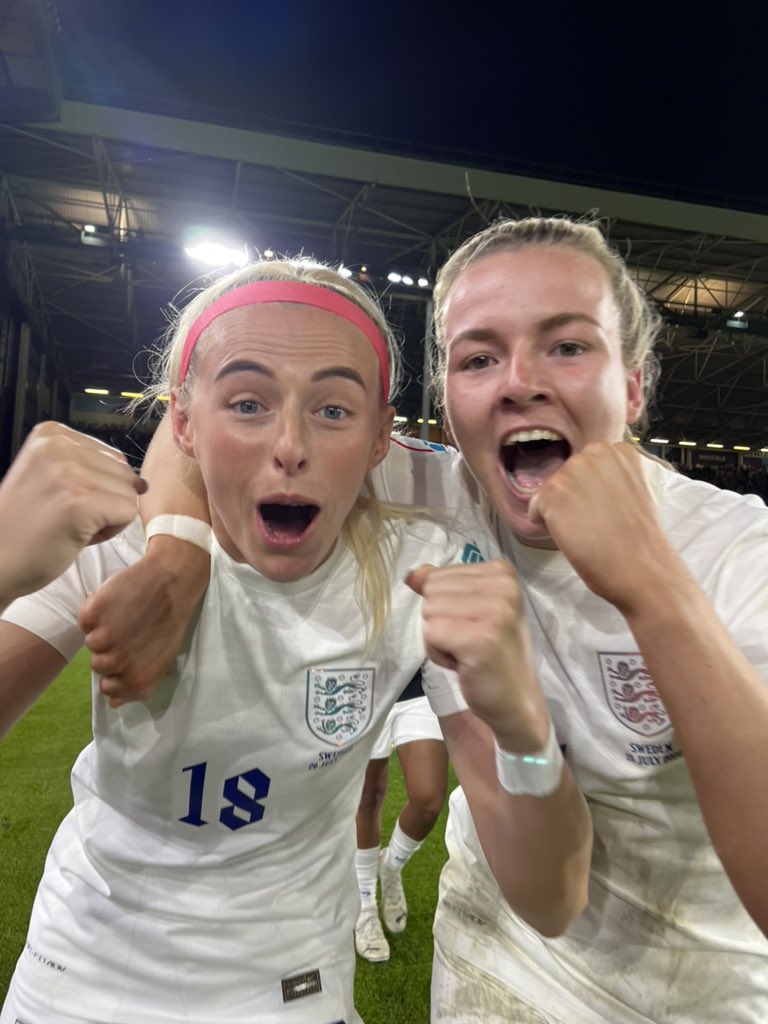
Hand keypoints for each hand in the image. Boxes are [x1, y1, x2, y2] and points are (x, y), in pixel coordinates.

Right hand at [0, 422, 144, 609]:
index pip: (113, 457)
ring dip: (107, 518)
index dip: (97, 487)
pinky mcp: (80, 501)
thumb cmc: (26, 527)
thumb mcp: (50, 477)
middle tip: (64, 517)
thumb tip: (143, 482)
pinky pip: (128, 513)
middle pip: (124, 473)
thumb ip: (89, 468)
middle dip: (105, 501)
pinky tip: (76, 536)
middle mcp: (58, 445)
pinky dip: (109, 531)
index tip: (61, 500)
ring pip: (129, 494)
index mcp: (51, 434)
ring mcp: (68, 472)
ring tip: (68, 526)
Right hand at [79, 537, 208, 705]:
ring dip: (102, 631)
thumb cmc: (171, 621)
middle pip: (97, 666)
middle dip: (110, 650)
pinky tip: (115, 604)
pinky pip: (84, 620)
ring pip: (90, 644)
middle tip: (129, 631)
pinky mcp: (92, 614)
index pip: (108, 689)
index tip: (129, 654)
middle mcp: (118, 663)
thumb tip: (113, 705)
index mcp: (138, 679)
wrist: (173, 581)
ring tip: (125, 616)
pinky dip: (94, 612)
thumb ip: (139, 685)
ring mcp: (103, 638)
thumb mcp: (163, 660)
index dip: (116, 671)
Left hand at [406, 559, 549, 751]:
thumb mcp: (468, 609)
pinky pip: (430, 634)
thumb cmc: (491, 652)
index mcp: (502, 572)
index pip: (438, 576)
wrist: (515, 699)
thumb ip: (440, 586)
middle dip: (440, 621)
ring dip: (439, 638)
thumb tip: (412, 575)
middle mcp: (504, 587)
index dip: (446, 605)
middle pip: (432, 591)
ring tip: (466, 651)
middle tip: (468, 640)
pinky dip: (438, 654)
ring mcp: (496, 612)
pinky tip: (463, 663)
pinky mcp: (482, 639)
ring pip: (428, 611)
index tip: (472, 625)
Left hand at [529, 442, 679, 613]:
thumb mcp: (634, 490)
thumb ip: (612, 478)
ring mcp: (572, 470)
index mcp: (619, 450)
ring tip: (587, 529)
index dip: (591, 491)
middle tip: (595, 522)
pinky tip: (572, 535)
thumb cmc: (640, 538)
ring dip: (560, 512)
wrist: (641, 567)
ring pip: (551, 492)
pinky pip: (535, 509)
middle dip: (573, 499)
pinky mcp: (553, 492)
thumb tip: (587, 484)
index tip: (604, 508)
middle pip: (567, 476)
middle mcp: (594, 452)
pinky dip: (546, 526)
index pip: (588, 466)